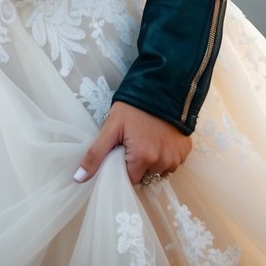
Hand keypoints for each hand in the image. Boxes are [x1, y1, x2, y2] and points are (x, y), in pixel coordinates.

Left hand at [74, 101, 191, 186]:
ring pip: (161, 171)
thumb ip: (95, 154)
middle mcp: (163, 162)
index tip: (122, 152)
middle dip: (139, 165)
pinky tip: (161, 138)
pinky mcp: (186, 150)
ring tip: (148, 140)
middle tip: (134, 143)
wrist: (162, 86)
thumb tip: (78, 179)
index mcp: (143, 158)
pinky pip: (174, 162)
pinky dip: (167, 155)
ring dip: (154, 162)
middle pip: (146, 176)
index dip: (124, 167)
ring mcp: (177, 157)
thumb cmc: (133, 106)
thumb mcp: (111, 127)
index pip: (130, 179)